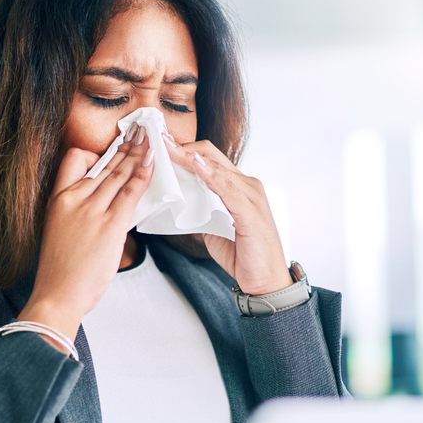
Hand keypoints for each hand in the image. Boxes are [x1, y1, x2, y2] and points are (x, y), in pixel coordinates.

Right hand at [19, 128, 154, 341]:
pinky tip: (152, 164)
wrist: (57, 295)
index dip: (96, 154)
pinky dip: (143, 175)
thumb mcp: (59, 233)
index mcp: (57, 200)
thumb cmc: (60, 272)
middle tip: (140, 132)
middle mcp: (73, 199)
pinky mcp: (110, 224)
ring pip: (119, 173)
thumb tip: (105, 207)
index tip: (111, 151)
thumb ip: (79, 214)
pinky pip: (130, 192)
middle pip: (103, 164)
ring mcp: (92, 210)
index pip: (75, 161)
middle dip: (125, 146)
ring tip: (150, 142)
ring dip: (138, 154)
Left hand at [165, 139, 292, 294]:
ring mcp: (251, 196)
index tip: (160, 144)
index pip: (208, 157)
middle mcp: (247, 185)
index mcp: (237, 186)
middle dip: (181, 147)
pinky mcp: (251, 212)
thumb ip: (200, 209)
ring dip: (188, 157)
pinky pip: (228, 188)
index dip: (183, 149)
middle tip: (157, 141)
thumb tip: (177, 200)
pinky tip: (196, 167)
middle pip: (211, 155)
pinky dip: (212, 176)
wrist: (265, 281)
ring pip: (217, 167)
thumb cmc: (242, 254)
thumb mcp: (213, 226)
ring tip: (167, 149)